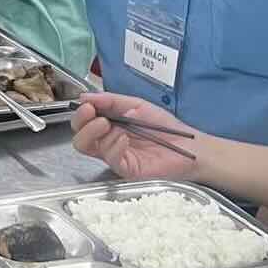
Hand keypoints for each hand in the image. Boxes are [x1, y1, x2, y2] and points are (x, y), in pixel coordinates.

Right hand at [70, 92, 200, 180]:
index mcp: (109, 127)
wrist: (188, 145)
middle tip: (91, 113)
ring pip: (88, 148)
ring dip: (95, 132)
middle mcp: (108, 143)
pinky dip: (112, 145)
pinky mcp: (126, 169)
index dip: (80, 114)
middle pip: (80, 137)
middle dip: (82, 123)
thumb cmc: (164, 126)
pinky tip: (123, 137)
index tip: (86, 104)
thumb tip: (85, 98)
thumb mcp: (136, 106)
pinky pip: (110, 158)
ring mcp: (115, 157)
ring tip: (109, 124)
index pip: (84, 123)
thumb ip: (111, 101)